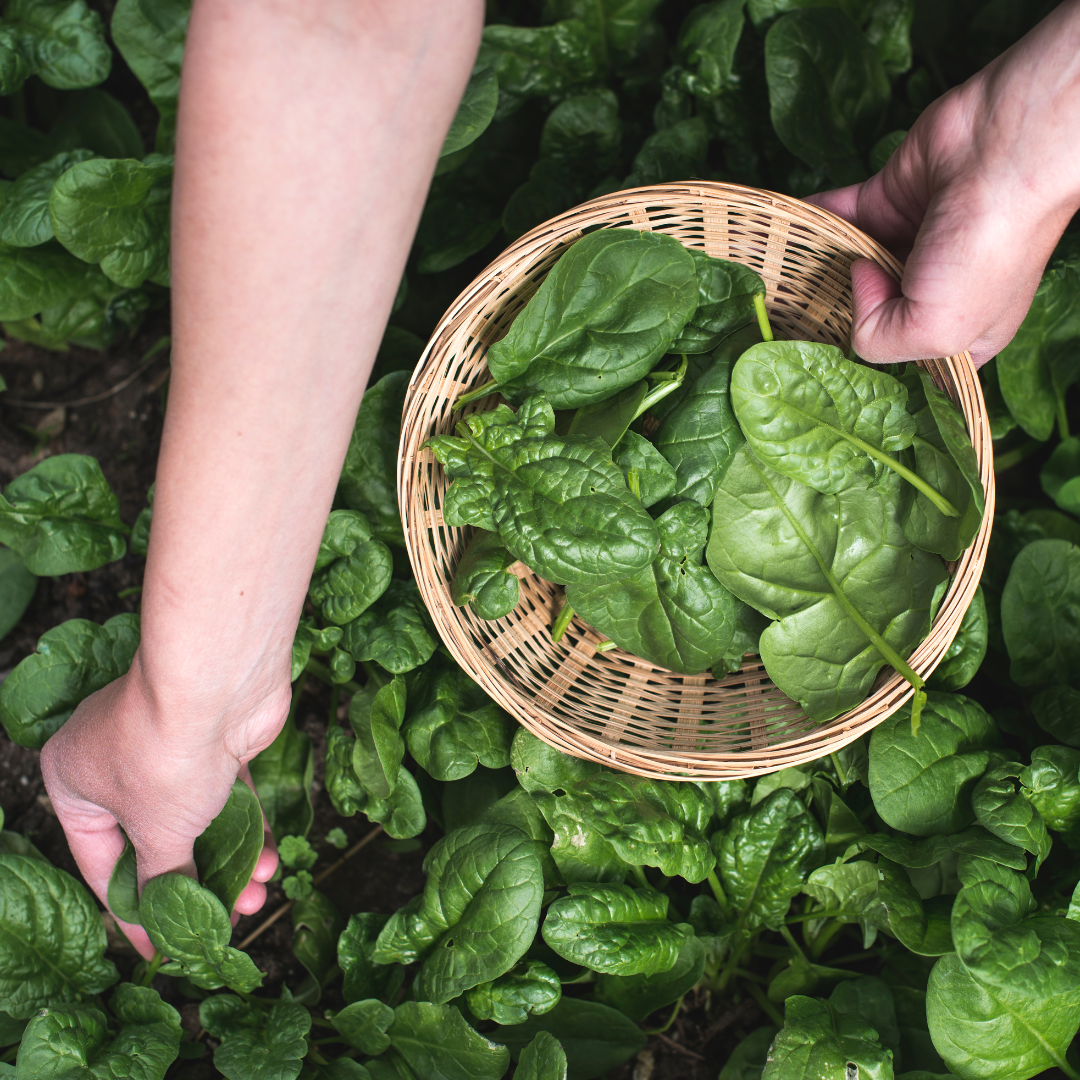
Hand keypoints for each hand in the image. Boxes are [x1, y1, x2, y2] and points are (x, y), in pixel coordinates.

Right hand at [39, 655, 289, 959]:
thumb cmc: (165, 753)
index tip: (160, 948)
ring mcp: (170, 748)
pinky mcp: (216, 741)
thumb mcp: (157, 831)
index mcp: (73, 781)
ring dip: (228, 860)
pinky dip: (246, 829)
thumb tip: (173, 907)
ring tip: (257, 895)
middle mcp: (116, 761)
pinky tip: (268, 859)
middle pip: (155, 842)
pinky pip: (228, 798)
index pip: (101, 863)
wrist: (219, 681)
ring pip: (197, 820)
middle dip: (195, 884)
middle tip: (224, 920)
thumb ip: (163, 874)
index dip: (133, 911)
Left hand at [807, 0, 1079, 365]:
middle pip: (871, 314)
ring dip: (816, 268)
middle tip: (789, 329)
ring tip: (774, 285)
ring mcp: (908, 243)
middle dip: (836, 318)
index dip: (876, 363)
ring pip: (849, 264)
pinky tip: (780, 235)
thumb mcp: (935, 331)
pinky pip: (837, 216)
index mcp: (960, 333)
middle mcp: (933, 290)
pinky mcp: (886, 200)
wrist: (1005, 151)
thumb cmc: (987, 249)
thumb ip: (878, 338)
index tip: (836, 369)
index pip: (908, 362)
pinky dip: (810, 222)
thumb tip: (853, 285)